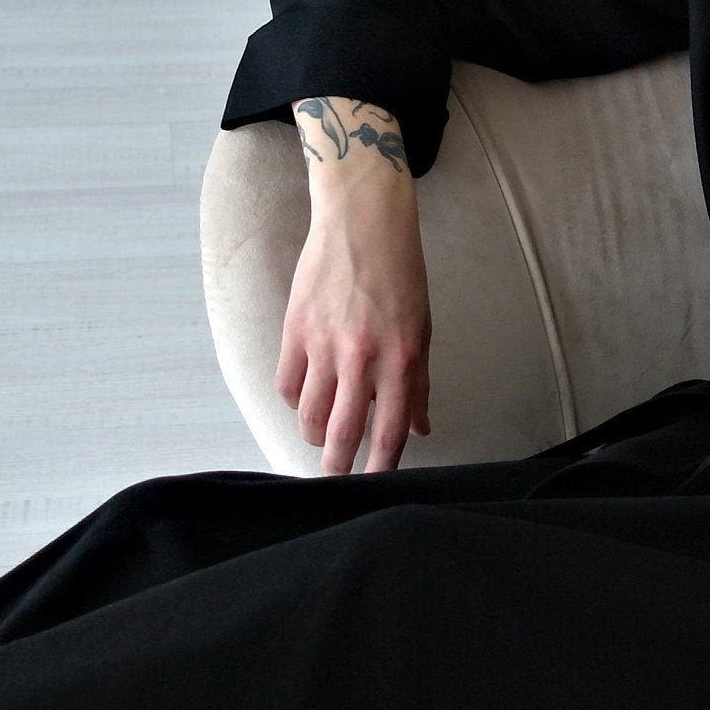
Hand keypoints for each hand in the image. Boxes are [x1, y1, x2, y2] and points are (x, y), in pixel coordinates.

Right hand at [276, 97, 431, 474]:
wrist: (363, 221)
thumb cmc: (400, 273)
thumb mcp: (421, 329)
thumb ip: (418, 383)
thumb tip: (419, 428)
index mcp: (400, 359)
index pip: (390, 431)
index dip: (380, 468)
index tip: (374, 488)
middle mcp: (361, 357)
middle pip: (343, 432)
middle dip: (337, 466)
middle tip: (334, 479)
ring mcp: (324, 344)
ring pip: (310, 414)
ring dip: (315, 434)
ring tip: (321, 438)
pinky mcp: (295, 328)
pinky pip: (288, 383)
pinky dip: (295, 400)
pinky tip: (305, 400)